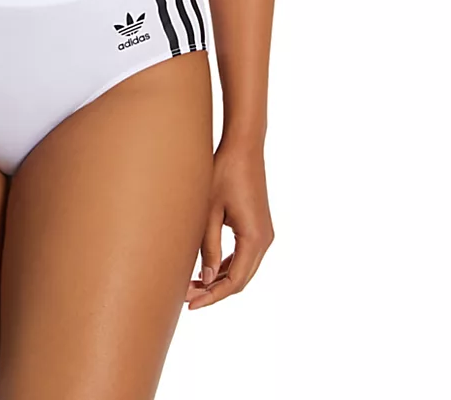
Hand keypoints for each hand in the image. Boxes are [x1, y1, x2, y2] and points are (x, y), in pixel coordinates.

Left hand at [186, 141, 273, 308]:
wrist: (243, 147)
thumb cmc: (223, 172)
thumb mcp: (210, 210)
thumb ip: (209, 245)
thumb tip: (206, 278)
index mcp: (255, 238)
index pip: (235, 281)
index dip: (212, 296)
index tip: (190, 304)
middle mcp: (265, 240)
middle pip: (240, 279)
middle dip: (214, 291)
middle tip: (186, 298)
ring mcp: (263, 233)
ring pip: (243, 269)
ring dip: (220, 279)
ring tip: (191, 285)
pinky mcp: (258, 226)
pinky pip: (244, 255)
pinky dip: (227, 266)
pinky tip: (206, 269)